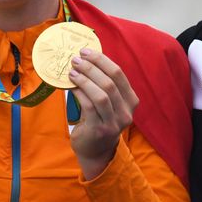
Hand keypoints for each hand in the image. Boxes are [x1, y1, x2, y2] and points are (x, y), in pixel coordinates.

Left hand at [68, 48, 138, 179]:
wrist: (95, 150)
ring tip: (72, 72)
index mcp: (131, 100)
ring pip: (101, 94)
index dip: (102, 60)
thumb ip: (102, 83)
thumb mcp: (107, 101)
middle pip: (110, 82)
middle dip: (91, 68)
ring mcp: (115, 122)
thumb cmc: (98, 119)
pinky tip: (71, 86)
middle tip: (75, 60)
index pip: (119, 74)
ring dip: (85, 79)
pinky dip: (80, 93)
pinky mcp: (100, 130)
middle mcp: (126, 111)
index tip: (86, 51)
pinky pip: (90, 106)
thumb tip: (85, 58)